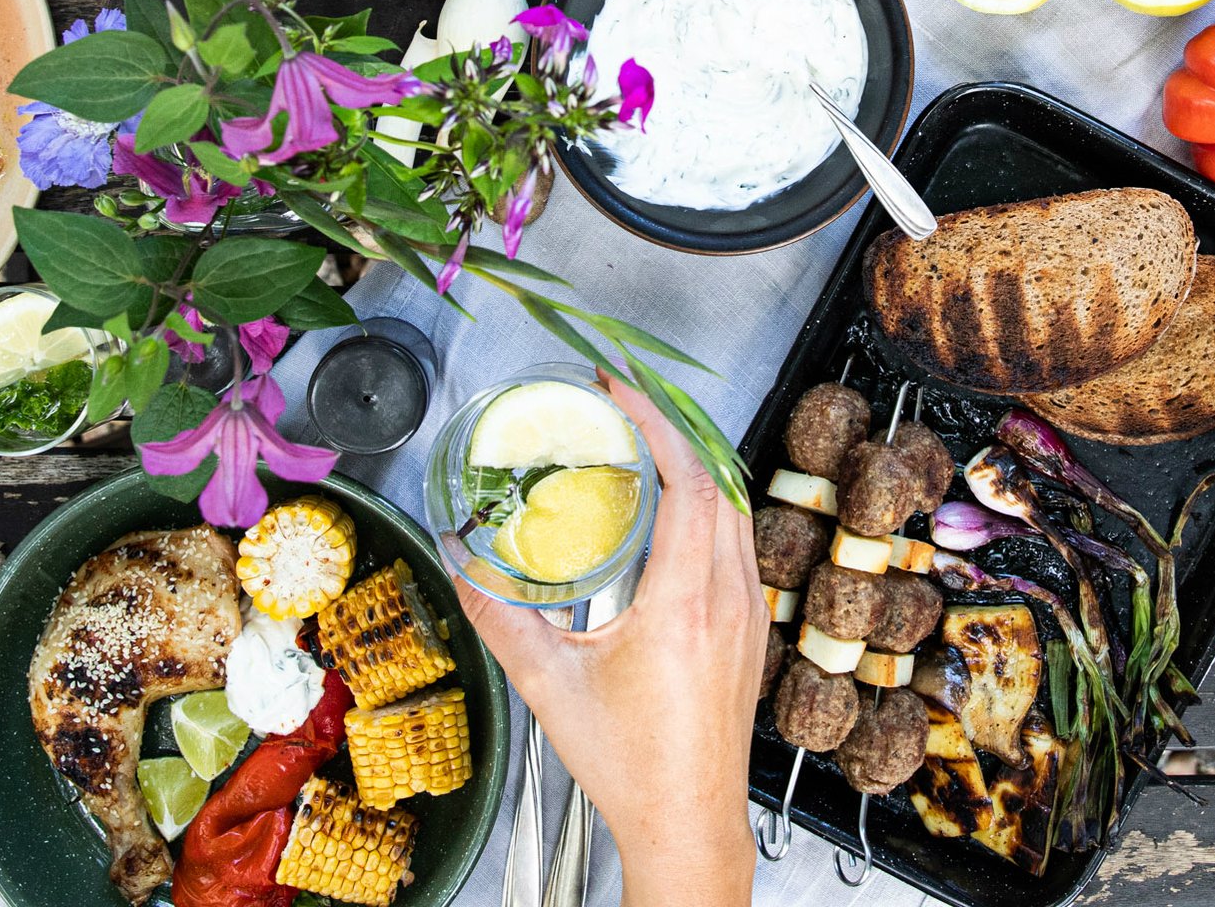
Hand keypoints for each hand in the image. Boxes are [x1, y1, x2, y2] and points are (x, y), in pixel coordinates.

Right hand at [451, 376, 765, 906]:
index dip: (658, 425)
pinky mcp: (750, 628)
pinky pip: (738, 542)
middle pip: (716, 483)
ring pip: (734, 510)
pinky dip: (707, 507)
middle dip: (672, 431)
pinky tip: (671, 511)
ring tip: (644, 445)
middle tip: (624, 406)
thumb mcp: (550, 688)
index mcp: (684, 608)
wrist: (687, 821)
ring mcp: (747, 613)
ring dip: (692, 466)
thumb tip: (464, 571)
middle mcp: (728, 602)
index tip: (620, 393)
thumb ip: (501, 623)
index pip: (689, 485)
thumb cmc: (632, 766)